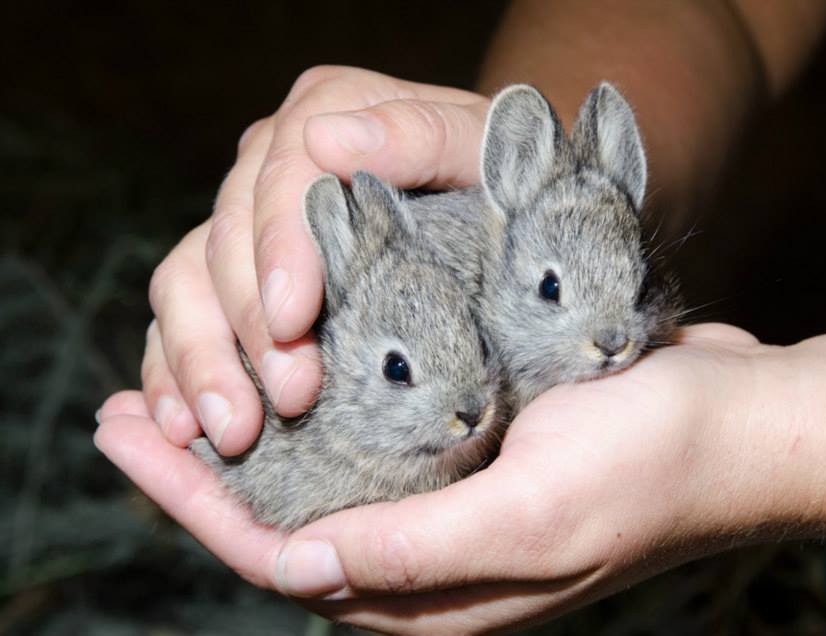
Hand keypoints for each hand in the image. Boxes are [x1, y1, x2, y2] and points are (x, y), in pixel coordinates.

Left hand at [97, 324, 783, 633]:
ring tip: (177, 389)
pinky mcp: (476, 459)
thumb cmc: (654, 464)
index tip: (130, 441)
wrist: (742, 423)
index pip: (284, 560)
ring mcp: (456, 507)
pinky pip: (373, 445)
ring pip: (322, 484)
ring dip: (248, 441)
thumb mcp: (536, 513)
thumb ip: (418, 553)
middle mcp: (437, 560)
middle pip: (285, 524)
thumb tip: (295, 572)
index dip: (196, 507)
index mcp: (442, 594)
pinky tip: (283, 374)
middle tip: (123, 412)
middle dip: (199, 474)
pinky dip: (314, 414)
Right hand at [139, 67, 489, 454]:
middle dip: (249, 327)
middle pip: (226, 240)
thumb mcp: (480, 148)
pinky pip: (181, 319)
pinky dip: (175, 373)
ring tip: (230, 431)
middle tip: (289, 399)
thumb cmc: (496, 176)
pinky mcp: (234, 274)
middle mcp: (273, 162)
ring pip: (187, 283)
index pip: (282, 178)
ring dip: (201, 362)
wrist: (494, 202)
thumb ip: (421, 134)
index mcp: (328, 111)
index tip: (293, 318)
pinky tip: (184, 426)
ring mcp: (248, 220)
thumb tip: (330, 137)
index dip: (279, 249)